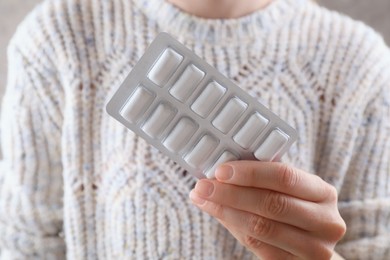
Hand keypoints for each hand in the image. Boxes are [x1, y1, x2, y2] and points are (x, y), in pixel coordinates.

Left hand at [189, 161, 345, 259]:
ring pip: (261, 228)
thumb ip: (263, 179)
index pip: (285, 177)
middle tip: (204, 186)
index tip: (221, 170)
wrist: (312, 245)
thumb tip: (221, 172)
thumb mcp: (290, 191)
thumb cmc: (295, 209)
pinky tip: (218, 214)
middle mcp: (325, 222)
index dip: (250, 173)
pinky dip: (232, 227)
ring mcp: (314, 249)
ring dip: (226, 211)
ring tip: (203, 199)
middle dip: (231, 193)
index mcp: (323, 193)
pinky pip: (257, 246)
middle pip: (271, 204)